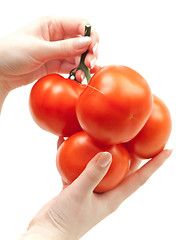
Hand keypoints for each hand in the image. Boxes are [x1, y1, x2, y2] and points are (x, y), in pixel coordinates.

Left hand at [0, 16, 98, 91]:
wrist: (0, 71)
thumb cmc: (12, 52)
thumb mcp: (39, 49)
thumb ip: (64, 47)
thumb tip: (87, 42)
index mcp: (52, 25)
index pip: (79, 25)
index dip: (90, 35)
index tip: (93, 48)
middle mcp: (56, 37)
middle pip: (81, 42)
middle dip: (89, 52)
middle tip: (90, 64)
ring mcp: (56, 51)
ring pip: (78, 56)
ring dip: (84, 64)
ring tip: (86, 74)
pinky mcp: (54, 64)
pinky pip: (70, 67)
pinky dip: (77, 72)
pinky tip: (80, 77)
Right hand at [18, 149, 171, 239]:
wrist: (46, 233)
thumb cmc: (65, 221)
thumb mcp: (79, 195)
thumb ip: (92, 175)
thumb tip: (107, 154)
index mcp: (114, 197)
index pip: (141, 178)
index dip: (156, 164)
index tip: (169, 150)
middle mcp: (106, 191)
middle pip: (125, 169)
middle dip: (134, 153)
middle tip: (139, 135)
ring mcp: (92, 188)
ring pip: (102, 166)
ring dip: (103, 150)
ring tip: (105, 133)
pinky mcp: (76, 185)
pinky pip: (79, 166)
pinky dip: (75, 155)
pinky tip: (66, 142)